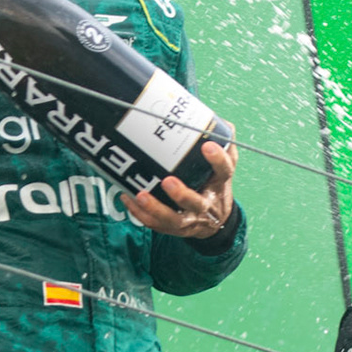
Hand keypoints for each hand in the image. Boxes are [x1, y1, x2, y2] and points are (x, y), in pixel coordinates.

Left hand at [122, 140, 236, 237]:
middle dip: (181, 194)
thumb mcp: (224, 167)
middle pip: (196, 203)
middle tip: (167, 181)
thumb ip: (224, 144)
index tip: (207, 145)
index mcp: (220, 185)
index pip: (224, 171)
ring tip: (140, 195)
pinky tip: (127, 198)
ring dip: (156, 209)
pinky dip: (140, 213)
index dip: (217, 160)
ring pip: (174, 220)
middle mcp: (206, 205)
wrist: (216, 222)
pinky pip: (156, 224)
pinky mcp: (175, 229)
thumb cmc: (215, 187)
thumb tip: (221, 122)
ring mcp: (191, 220)